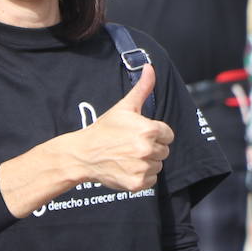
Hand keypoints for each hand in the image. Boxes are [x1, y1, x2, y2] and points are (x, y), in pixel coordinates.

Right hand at [69, 63, 171, 191]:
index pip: (168, 135)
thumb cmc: (105, 129)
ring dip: (146, 163)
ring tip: (128, 156)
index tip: (138, 134)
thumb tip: (150, 67)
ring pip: (158, 166)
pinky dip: (141, 176)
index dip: (155, 134)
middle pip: (164, 151)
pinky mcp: (137, 183)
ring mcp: (142, 167)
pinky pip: (151, 180)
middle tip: (130, 145)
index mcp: (149, 129)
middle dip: (151, 148)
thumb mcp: (124, 107)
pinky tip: (127, 168)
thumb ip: (142, 88)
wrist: (84, 154)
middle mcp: (148, 149)